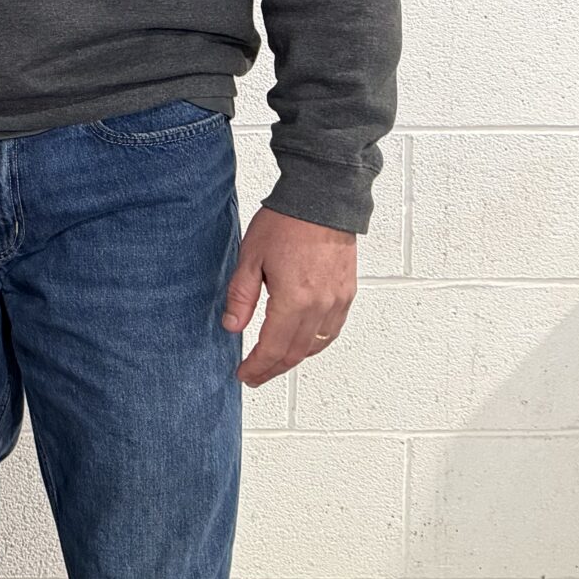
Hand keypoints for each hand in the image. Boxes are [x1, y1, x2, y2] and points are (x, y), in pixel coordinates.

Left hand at [224, 205, 356, 385]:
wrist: (322, 201)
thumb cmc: (285, 224)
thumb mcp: (251, 258)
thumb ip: (241, 296)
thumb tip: (232, 327)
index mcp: (295, 300)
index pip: (274, 347)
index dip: (258, 366)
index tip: (244, 375)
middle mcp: (321, 306)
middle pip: (296, 352)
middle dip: (273, 369)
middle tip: (255, 376)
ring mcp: (338, 302)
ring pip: (316, 345)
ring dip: (294, 359)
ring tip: (273, 363)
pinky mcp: (347, 294)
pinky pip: (331, 331)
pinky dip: (314, 344)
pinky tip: (301, 343)